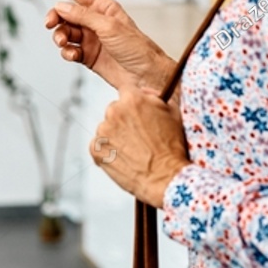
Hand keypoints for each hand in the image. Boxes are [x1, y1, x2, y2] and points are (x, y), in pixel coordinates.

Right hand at [36, 0, 172, 92]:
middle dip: (55, 17)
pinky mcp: (88, 56)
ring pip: (65, 32)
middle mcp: (96, 21)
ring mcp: (91, 39)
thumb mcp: (109, 27)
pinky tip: (72, 56)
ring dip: (60, 37)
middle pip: (66, 13)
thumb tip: (61, 6)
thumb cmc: (136, 48)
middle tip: (50, 24)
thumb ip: (83, 16)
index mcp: (104, 8)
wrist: (145, 77)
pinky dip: (67, 52)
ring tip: (64, 43)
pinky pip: (70, 50)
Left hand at [91, 81, 190, 207]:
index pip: (126, 91)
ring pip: (106, 129)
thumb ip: (154, 97)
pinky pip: (98, 146)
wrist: (166, 177)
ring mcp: (103, 131)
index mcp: (132, 99)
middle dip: (124, 121)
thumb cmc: (172, 147)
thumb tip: (143, 92)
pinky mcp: (96, 149)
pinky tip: (123, 159)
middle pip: (115, 110)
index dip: (133, 102)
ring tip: (133, 151)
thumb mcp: (172, 113)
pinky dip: (107, 152)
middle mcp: (114, 111)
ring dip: (115, 136)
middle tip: (139, 137)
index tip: (136, 112)